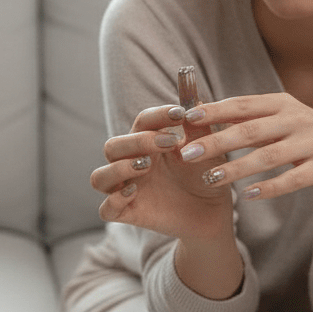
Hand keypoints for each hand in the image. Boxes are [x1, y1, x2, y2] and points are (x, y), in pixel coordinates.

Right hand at [90, 104, 232, 240]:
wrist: (212, 211)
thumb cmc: (204, 175)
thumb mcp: (206, 150)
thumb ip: (199, 127)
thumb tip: (197, 98)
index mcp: (147, 143)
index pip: (142, 122)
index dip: (157, 115)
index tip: (180, 113)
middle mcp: (130, 164)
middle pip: (112, 147)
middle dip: (137, 141)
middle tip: (169, 143)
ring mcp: (126, 189)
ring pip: (100, 177)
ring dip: (119, 168)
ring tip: (146, 165)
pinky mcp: (128, 213)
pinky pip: (106, 209)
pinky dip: (114, 200)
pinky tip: (133, 192)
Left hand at [178, 93, 312, 200]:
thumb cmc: (306, 137)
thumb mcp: (280, 121)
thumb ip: (246, 118)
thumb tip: (200, 113)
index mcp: (282, 104)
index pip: (242, 105)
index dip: (215, 110)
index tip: (186, 118)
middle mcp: (297, 120)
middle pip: (250, 130)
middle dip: (217, 142)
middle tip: (188, 153)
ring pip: (269, 156)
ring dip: (237, 168)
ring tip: (211, 179)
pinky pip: (294, 179)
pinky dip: (271, 187)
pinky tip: (249, 195)